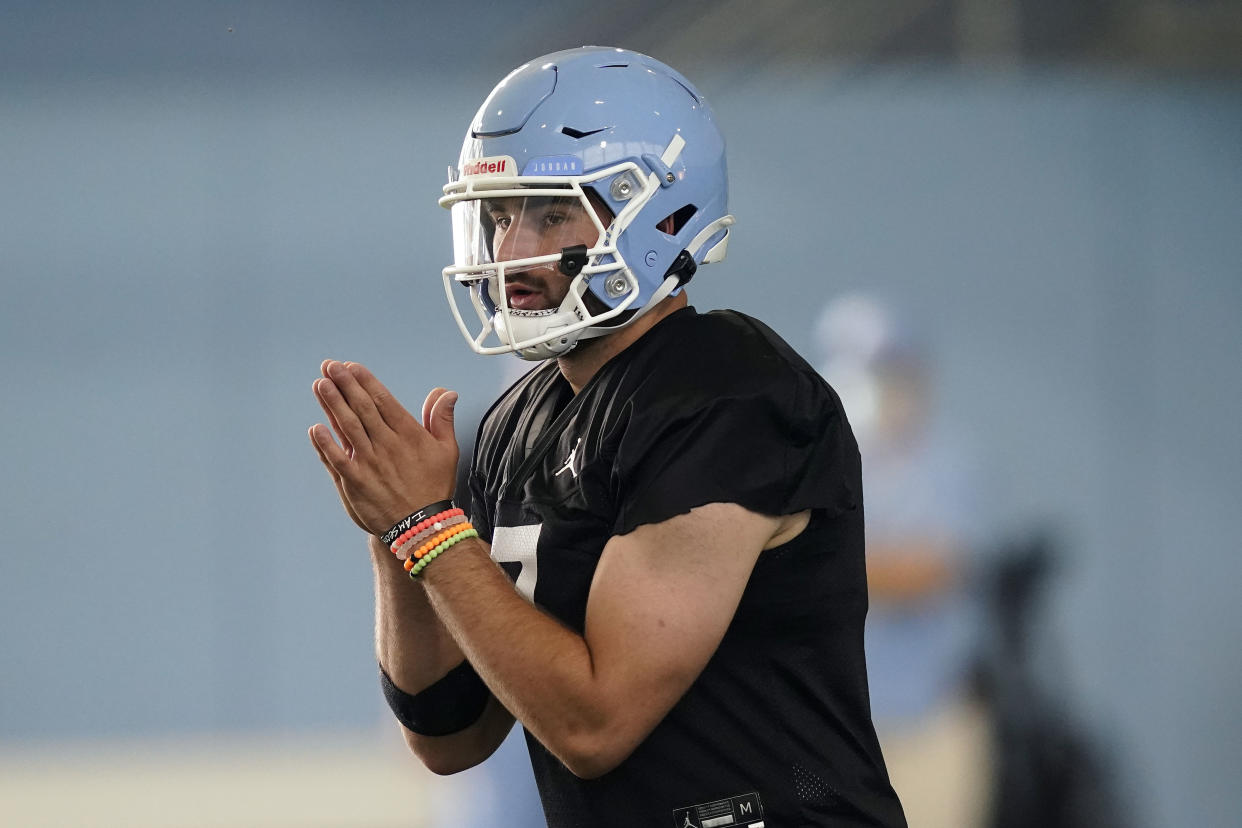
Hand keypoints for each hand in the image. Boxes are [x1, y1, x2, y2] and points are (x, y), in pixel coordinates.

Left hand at [309, 359, 459, 535]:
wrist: (423, 526)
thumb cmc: (434, 487)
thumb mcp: (447, 450)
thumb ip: (442, 418)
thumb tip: (446, 393)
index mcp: (408, 434)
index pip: (382, 400)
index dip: (365, 381)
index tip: (351, 367)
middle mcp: (387, 445)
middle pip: (362, 408)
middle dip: (345, 385)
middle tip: (331, 366)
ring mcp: (369, 463)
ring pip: (348, 427)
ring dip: (332, 404)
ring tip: (321, 385)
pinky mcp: (356, 482)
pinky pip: (337, 459)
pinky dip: (325, 444)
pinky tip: (316, 428)